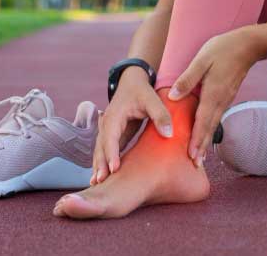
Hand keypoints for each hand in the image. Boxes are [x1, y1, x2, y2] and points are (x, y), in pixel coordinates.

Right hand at [91, 66, 172, 184]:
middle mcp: (107, 125)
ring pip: (100, 151)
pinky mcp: (112, 137)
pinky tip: (102, 177)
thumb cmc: (141, 91)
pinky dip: (103, 163)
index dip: (111, 153)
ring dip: (98, 166)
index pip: (110, 137)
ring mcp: (107, 131)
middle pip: (101, 147)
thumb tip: (169, 134)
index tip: (113, 169)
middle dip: (100, 164)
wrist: (131, 82)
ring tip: (97, 184)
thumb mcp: (152, 99)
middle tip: (100, 182)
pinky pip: (105, 152)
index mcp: (114, 116)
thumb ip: (161, 115)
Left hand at [166, 28, 261, 165]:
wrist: (248, 45)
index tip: (192, 156)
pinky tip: (206, 133)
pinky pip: (217, 117)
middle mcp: (220, 101)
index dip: (196, 140)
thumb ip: (187, 79)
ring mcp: (225, 100)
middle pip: (209, 129)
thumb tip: (172, 97)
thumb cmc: (222, 49)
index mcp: (212, 94)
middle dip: (201, 148)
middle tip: (195, 165)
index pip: (202, 122)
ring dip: (206, 141)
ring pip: (214, 124)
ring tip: (199, 156)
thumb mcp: (202, 59)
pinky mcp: (227, 96)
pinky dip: (210, 129)